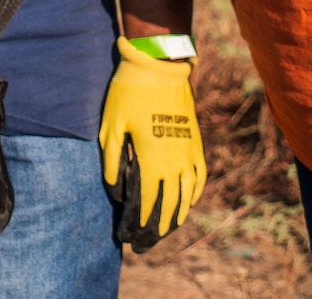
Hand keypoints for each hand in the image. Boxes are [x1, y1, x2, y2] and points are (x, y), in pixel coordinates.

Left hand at [98, 41, 204, 250]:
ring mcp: (188, 153)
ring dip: (179, 214)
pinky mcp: (195, 142)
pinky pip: (199, 175)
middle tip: (147, 243)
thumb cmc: (129, 95)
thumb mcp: (111, 126)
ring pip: (188, 194)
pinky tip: (189, 201)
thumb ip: (113, 161)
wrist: (160, 68)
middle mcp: (175, 162)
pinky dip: (195, 193)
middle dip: (158, 227)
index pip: (148, 201)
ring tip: (169, 229)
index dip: (141, 221)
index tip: (131, 237)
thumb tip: (116, 190)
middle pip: (169, 204)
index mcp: (152, 160)